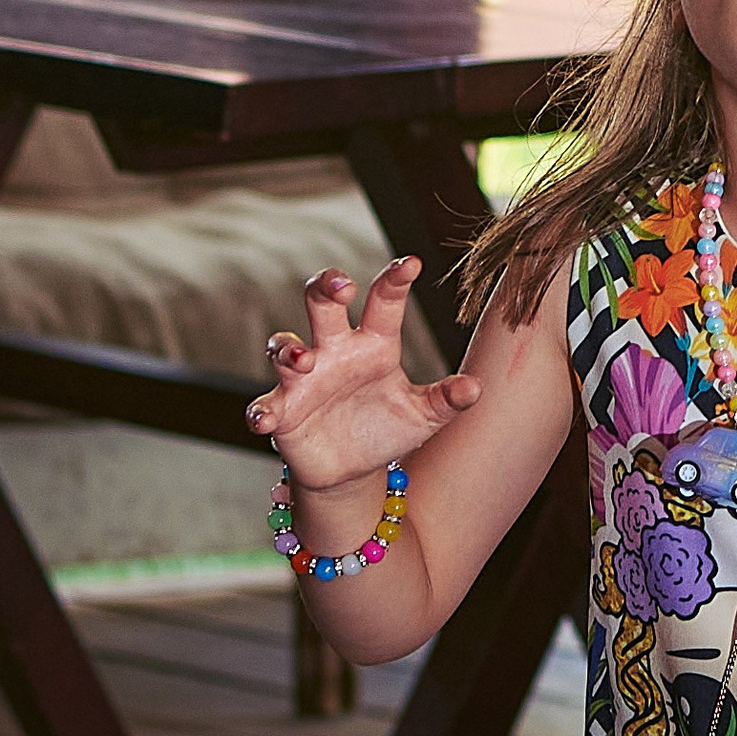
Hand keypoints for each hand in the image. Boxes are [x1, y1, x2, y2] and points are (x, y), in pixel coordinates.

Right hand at [244, 260, 480, 498]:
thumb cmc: (387, 428)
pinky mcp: (282, 412)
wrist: (352, 471)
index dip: (394, 280)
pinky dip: (260, 410)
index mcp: (374, 344)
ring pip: (284, 346)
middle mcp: (335, 351)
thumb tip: (476, 388)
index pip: (384, 303)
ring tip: (303, 360)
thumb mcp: (422, 416)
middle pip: (322, 304)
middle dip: (326, 286)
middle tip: (342, 286)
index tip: (411, 264)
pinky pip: (264, 405)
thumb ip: (445, 399)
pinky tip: (264, 420)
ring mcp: (303, 379)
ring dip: (289, 350)